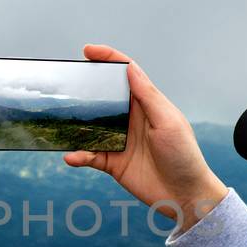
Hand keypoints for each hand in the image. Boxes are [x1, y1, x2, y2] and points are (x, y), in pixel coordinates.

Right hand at [63, 45, 226, 228]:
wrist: (185, 196)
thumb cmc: (184, 155)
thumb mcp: (168, 122)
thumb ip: (147, 96)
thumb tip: (130, 68)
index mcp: (147, 104)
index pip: (126, 74)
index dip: (108, 59)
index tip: (87, 51)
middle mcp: (130, 119)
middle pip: (103, 97)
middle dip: (84, 88)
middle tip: (67, 82)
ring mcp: (119, 141)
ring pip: (91, 127)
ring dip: (76, 125)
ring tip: (60, 121)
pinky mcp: (112, 163)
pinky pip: (89, 156)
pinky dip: (78, 155)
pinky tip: (72, 156)